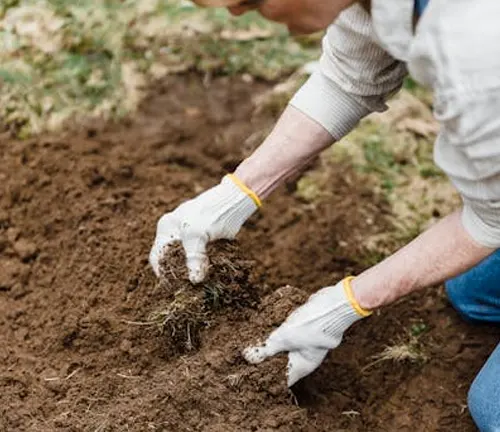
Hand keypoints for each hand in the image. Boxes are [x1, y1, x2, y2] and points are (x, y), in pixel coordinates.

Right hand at [149, 175, 259, 283]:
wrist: (235, 200)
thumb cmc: (212, 212)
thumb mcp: (198, 235)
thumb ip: (194, 257)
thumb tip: (194, 280)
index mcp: (167, 228)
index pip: (157, 256)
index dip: (163, 272)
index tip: (174, 286)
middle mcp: (176, 231)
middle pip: (172, 258)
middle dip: (179, 273)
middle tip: (188, 287)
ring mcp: (190, 234)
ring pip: (187, 258)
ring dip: (193, 270)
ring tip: (200, 283)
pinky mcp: (205, 238)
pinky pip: (200, 256)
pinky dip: (203, 265)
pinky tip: (210, 274)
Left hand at [242, 277, 370, 386]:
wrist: (334, 304)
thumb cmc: (313, 324)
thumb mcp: (285, 337)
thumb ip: (267, 348)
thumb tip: (248, 357)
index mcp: (303, 365)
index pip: (282, 378)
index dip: (265, 376)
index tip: (248, 372)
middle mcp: (305, 356)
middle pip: (281, 361)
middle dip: (265, 357)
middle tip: (247, 353)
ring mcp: (306, 342)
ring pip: (284, 345)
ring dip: (271, 342)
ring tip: (252, 339)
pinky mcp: (306, 328)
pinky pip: (289, 332)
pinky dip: (278, 330)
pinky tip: (266, 324)